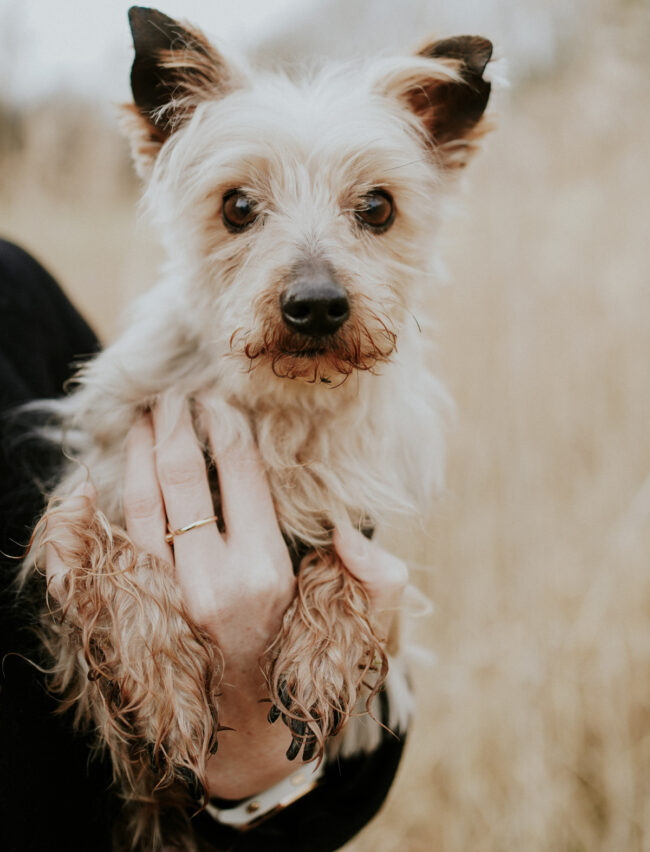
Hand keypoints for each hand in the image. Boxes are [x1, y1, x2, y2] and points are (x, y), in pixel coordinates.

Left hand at [44, 400, 408, 801]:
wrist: (246, 746)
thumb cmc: (306, 676)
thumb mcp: (364, 632)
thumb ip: (377, 576)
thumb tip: (349, 530)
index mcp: (265, 573)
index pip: (240, 475)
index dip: (226, 427)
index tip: (219, 401)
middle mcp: (209, 582)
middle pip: (182, 479)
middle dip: (173, 426)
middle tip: (171, 394)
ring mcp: (165, 600)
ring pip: (141, 506)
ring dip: (136, 454)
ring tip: (139, 419)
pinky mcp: (138, 616)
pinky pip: (117, 545)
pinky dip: (109, 504)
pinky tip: (108, 476)